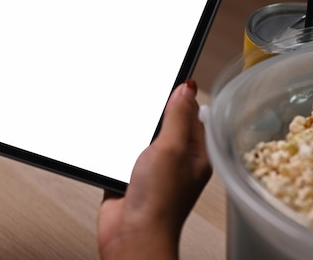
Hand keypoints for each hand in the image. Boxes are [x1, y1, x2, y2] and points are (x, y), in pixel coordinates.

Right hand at [97, 80, 211, 259]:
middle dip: (156, 111)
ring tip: (130, 118)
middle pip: (167, 123)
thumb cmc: (159, 203)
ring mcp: (153, 169)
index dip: (183, 97)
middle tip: (147, 95)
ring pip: (144, 137)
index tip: (172, 78)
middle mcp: (177, 161)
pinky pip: (125, 152)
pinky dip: (119, 145)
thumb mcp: (172, 149)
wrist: (130, 235)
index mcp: (196, 154)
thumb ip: (178, 117)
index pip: (194, 115)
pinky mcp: (130, 176)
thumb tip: (187, 89)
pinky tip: (115, 139)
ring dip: (135, 129)